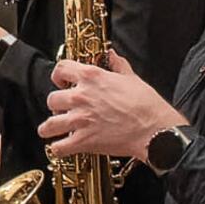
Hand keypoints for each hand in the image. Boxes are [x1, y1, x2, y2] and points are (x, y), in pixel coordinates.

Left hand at [38, 52, 185, 159]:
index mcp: (91, 77)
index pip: (60, 69)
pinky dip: (57, 149)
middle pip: (51, 100)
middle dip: (56, 106)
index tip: (61, 83)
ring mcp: (80, 119)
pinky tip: (61, 148)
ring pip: (48, 125)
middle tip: (63, 111)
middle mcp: (81, 97)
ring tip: (52, 131)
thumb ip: (118, 65)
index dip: (58, 76)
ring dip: (49, 129)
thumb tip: (112, 54)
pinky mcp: (83, 140)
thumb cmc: (147, 105)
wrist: (156, 130)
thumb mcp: (132, 78)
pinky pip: (58, 147)